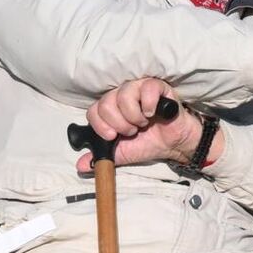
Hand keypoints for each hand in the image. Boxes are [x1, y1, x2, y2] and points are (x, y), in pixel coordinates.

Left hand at [76, 78, 201, 172]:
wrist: (173, 144)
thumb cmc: (147, 144)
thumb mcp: (121, 154)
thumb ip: (102, 157)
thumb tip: (80, 166)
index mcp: (110, 110)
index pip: (93, 110)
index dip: (100, 125)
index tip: (112, 137)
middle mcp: (121, 96)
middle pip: (106, 102)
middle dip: (118, 123)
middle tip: (131, 131)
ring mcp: (138, 88)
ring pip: (124, 94)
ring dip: (133, 115)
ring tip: (143, 123)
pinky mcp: (157, 86)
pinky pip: (146, 88)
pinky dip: (148, 105)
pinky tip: (153, 113)